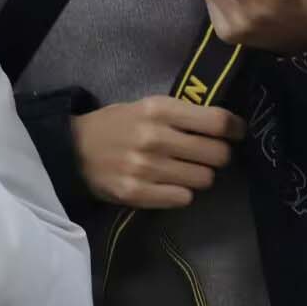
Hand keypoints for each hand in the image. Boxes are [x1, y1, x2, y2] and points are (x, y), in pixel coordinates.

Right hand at [68, 95, 244, 209]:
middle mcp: (154, 138)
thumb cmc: (115, 125)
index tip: (235, 134)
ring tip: (182, 170)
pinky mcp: (136, 193)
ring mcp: (145, 168)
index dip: (235, 129)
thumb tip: (227, 128)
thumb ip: (181, 115)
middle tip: (204, 156)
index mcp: (158, 110)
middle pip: (218, 154)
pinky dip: (180, 193)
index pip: (217, 122)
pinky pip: (183, 198)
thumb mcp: (146, 107)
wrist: (71, 150)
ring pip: (204, 179)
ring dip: (198, 176)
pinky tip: (167, 185)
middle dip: (217, 156)